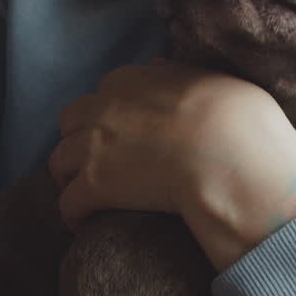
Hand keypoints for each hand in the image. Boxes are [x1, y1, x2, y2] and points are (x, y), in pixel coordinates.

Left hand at [48, 60, 295, 269]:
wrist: (229, 154)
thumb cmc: (237, 119)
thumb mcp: (216, 81)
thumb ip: (186, 76)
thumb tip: (173, 71)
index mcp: (136, 80)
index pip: (108, 88)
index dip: (114, 109)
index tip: (127, 127)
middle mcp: (106, 107)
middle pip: (71, 120)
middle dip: (80, 137)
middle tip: (101, 159)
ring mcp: (95, 146)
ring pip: (59, 161)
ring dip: (71, 175)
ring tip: (91, 194)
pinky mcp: (94, 186)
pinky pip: (67, 204)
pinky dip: (75, 214)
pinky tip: (89, 224)